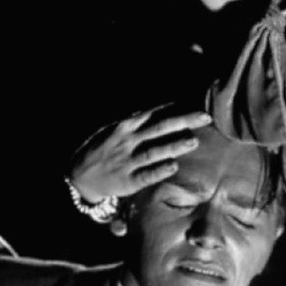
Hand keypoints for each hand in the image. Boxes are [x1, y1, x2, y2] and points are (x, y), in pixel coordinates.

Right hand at [70, 107, 210, 203]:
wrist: (80, 175)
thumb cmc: (103, 149)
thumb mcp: (113, 129)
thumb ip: (135, 122)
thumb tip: (160, 111)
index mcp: (125, 126)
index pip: (154, 114)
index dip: (175, 109)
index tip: (196, 105)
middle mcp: (127, 141)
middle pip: (159, 129)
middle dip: (183, 122)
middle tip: (205, 117)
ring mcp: (127, 161)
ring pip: (154, 151)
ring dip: (174, 146)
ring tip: (193, 141)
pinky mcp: (127, 181)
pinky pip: (145, 175)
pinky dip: (159, 170)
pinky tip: (173, 166)